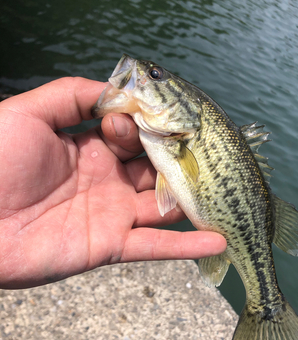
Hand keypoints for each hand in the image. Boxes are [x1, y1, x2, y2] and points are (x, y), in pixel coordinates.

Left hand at [0, 77, 225, 288]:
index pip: (135, 134)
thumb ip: (72, 96)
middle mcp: (108, 180)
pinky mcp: (111, 246)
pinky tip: (219, 240)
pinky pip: (155, 247)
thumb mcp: (28, 115)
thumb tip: (116, 91)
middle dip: (182, 160)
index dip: (148, 125)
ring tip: (227, 192)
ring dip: (194, 200)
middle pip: (156, 168)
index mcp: (90, 148)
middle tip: (212, 153)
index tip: (155, 120)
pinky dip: (187, 247)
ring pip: (163, 206)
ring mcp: (113, 214)